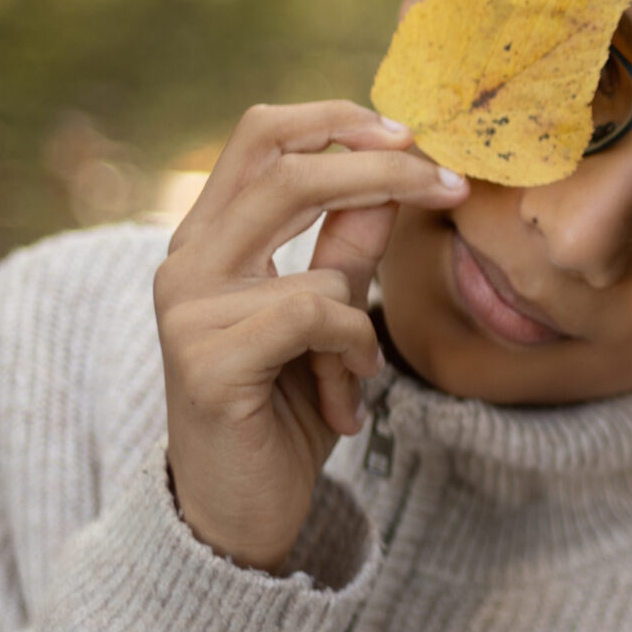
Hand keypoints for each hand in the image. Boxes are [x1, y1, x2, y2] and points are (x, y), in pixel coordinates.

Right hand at [154, 102, 467, 570]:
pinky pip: (313, 319)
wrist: (240, 511)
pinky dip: (352, 351)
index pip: (260, 135)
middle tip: (446, 183)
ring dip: (361, 313)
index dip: (336, 120)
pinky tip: (347, 396)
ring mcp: (187, 311)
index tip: (409, 134)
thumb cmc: (283, 411)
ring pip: (314, 265)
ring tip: (358, 366)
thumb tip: (396, 176)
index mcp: (208, 238)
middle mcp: (184, 263)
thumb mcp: (327, 316)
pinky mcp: (206, 363)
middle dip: (381, 170)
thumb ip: (348, 247)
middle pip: (286, 170)